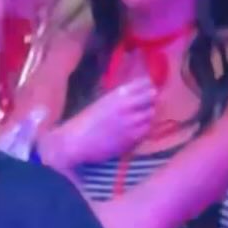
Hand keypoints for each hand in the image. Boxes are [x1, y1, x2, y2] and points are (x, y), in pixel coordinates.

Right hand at [38, 79, 158, 172]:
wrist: (76, 142)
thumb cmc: (83, 123)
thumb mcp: (101, 104)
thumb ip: (117, 99)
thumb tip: (134, 96)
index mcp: (117, 95)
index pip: (143, 84)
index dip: (147, 85)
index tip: (148, 87)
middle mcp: (126, 106)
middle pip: (150, 98)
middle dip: (150, 100)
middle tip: (148, 103)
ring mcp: (131, 123)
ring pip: (150, 115)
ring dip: (148, 115)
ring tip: (142, 118)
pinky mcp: (132, 138)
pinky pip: (146, 131)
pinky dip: (144, 129)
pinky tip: (137, 130)